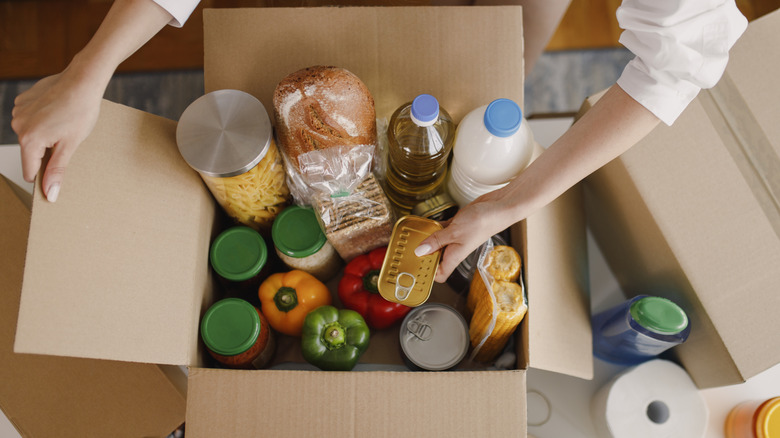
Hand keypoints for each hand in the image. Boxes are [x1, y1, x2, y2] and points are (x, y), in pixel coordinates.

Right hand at [11, 67, 103, 201]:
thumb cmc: (81, 111)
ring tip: (63, 125)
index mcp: (29, 139)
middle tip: (66, 141)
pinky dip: (42, 121)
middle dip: (46, 153)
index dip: (45, 176)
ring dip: (45, 137)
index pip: (30, 172)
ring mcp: (19, 111)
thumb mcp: (71, 145)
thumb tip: (50, 194)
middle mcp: (18, 125)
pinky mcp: (23, 101)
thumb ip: (57, 171)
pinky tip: (57, 113)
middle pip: (30, 153)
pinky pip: (31, 120)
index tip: (58, 175)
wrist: (83, 80)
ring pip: (31, 136)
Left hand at [415, 188, 519, 282]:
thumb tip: (420, 251)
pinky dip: (435, 227)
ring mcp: (456, 237)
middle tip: (409, 248)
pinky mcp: (458, 225)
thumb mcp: (455, 232)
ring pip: (437, 243)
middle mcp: (455, 248)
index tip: (415, 267)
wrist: (499, 207)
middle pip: (436, 258)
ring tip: (415, 235)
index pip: (440, 274)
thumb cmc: (483, 222)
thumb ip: (436, 241)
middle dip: (424, 255)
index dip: (428, 274)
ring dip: (427, 239)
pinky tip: (428, 223)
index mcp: (455, 255)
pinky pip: (442, 229)